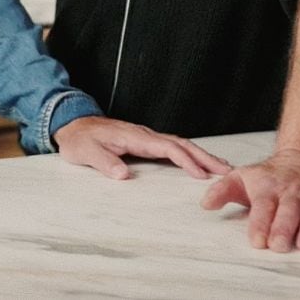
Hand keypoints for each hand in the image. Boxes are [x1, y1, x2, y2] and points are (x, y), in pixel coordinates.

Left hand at [53, 116, 232, 179]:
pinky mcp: (144, 142)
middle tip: (227, 170)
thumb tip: (122, 175)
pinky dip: (188, 154)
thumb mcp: (86, 152)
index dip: (186, 160)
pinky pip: (172, 147)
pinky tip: (197, 164)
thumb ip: (104, 162)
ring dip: (200, 155)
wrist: (72, 124)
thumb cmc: (80, 139)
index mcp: (135, 137)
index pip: (167, 148)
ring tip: (221, 168)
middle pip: (181, 143)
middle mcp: (145, 135)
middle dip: (204, 157)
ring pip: (179, 144)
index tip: (202, 174)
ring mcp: (146, 138)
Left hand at [198, 146, 299, 252]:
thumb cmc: (270, 175)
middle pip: (288, 210)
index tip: (257, 239)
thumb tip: (206, 204)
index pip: (263, 205)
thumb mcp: (241, 176)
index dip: (260, 223)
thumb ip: (222, 191)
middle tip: (278, 245)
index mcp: (267, 186)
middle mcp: (291, 190)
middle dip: (283, 228)